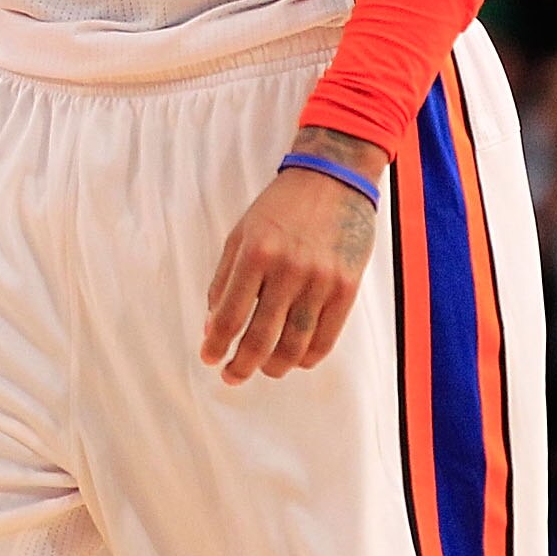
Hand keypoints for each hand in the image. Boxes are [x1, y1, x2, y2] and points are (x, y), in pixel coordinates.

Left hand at [202, 129, 382, 383]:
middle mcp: (288, 269)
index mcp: (255, 253)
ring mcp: (320, 280)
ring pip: (294, 345)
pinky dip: (307, 357)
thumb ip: (224, 279)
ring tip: (264, 369)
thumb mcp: (242, 233)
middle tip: (232, 376)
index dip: (216, 344)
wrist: (334, 179)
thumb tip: (213, 327)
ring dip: (274, 367)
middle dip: (241, 365)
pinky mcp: (347, 287)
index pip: (229, 315)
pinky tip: (295, 359)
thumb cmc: (281, 207)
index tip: (209, 359)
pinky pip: (326, 338)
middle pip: (260, 338)